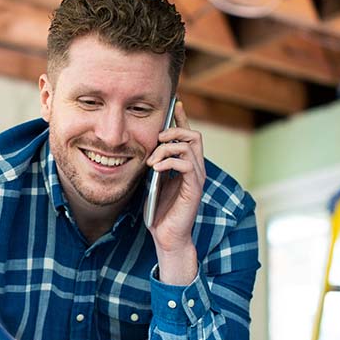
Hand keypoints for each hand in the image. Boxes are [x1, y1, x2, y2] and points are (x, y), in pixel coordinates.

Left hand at [145, 101, 204, 284]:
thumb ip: (153, 164)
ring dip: (167, 147)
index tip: (174, 103)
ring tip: (151, 161)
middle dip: (174, 130)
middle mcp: (195, 168)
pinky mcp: (194, 188)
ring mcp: (196, 178)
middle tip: (156, 138)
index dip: (181, 118)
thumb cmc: (159, 211)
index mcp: (185, 165)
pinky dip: (169, 161)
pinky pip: (186, 164)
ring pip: (190, 145)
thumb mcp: (152, 181)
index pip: (187, 135)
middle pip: (193, 135)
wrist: (167, 237)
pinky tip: (156, 168)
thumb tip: (143, 147)